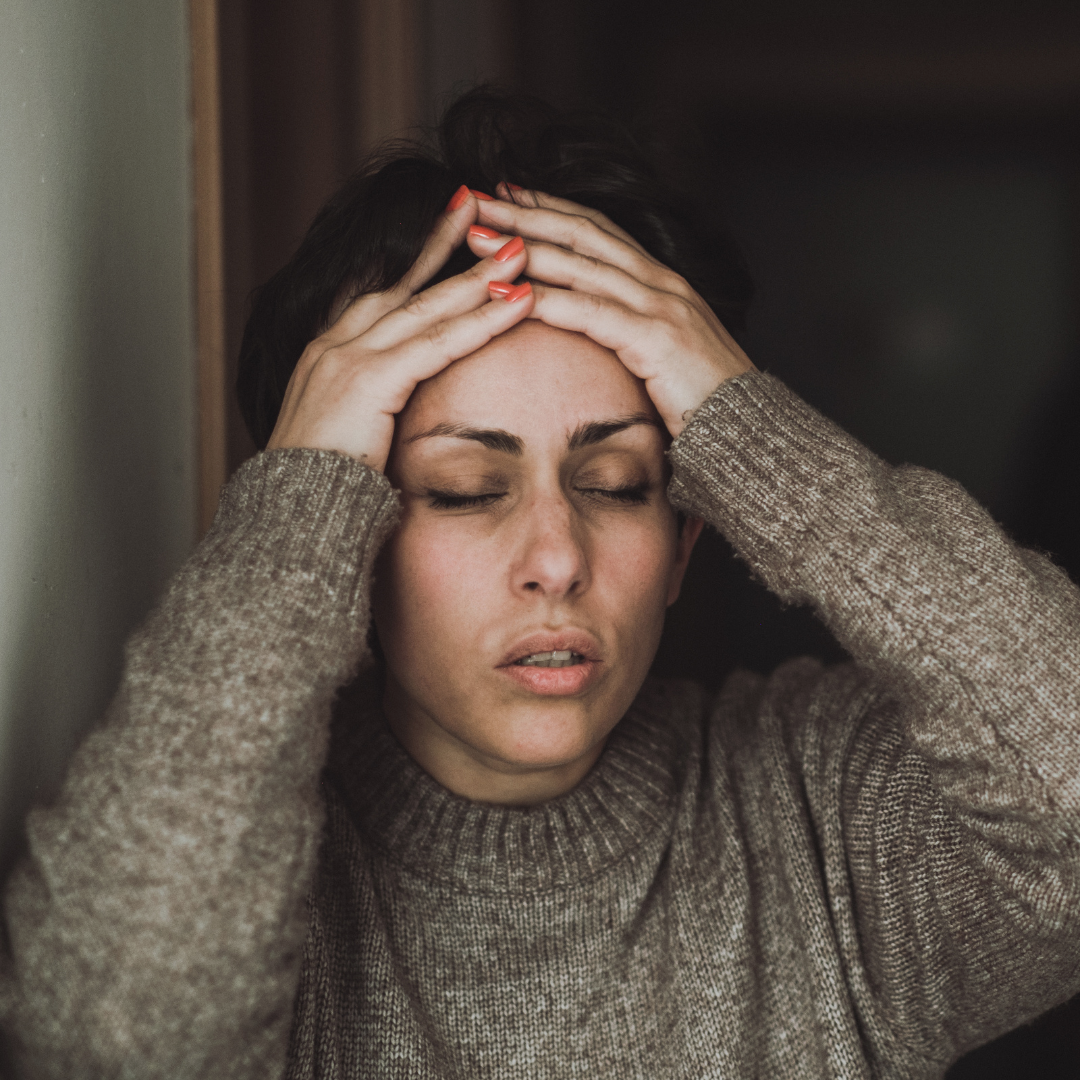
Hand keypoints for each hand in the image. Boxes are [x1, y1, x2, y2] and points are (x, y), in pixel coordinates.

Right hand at [266, 188, 533, 471]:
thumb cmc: (322, 490)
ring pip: (427, 306)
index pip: (380, 294)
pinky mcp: (369, 381)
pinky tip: (518, 301)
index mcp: (328, 356)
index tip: (450, 230)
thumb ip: (372, 412)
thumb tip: (397, 415)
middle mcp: (335, 345)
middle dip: (447, 242)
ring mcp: (348, 357)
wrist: (291, 519)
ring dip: (478, 275)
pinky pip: (438, 342)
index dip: (418, 261)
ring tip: (520, 248)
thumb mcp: (348, 437)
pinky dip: (482, 319)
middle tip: (483, 204)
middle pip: (404, 284)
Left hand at [467, 185, 753, 438]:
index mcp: (660, 283)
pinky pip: (589, 311)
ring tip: (474, 239)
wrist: (747, 433)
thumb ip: (629, 333)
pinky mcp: (655, 338)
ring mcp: (660, 305)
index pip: (596, 232)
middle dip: (524, 214)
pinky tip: (507, 295)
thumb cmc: (700, 403)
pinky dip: (546, 300)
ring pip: (579, 264)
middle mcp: (660, 282)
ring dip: (522, 247)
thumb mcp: (660, 355)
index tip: (506, 195)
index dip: (550, 209)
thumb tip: (593, 332)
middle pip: (581, 234)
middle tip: (475, 198)